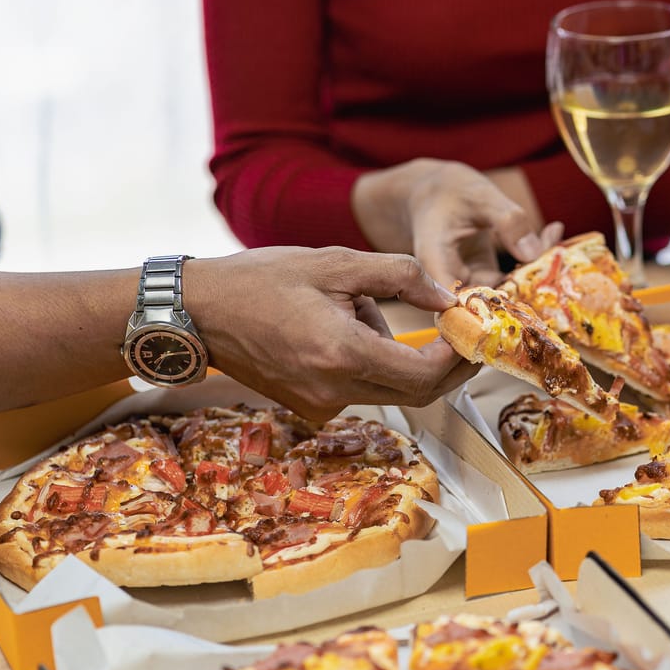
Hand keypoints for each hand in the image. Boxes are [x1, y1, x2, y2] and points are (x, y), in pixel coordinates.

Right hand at [184, 247, 478, 419]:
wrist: (198, 312)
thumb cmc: (261, 280)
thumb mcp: (336, 262)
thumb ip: (401, 277)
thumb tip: (448, 298)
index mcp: (341, 354)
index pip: (424, 375)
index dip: (457, 357)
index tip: (470, 331)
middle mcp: (333, 391)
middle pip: (416, 393)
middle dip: (447, 365)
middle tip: (462, 333)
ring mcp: (320, 405)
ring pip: (391, 390)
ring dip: (404, 357)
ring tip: (367, 307)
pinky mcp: (311, 407)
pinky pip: (362, 389)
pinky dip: (374, 362)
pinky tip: (346, 324)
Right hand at [352, 159, 561, 286]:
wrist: (436, 189)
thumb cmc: (448, 189)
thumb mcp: (479, 197)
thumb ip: (507, 221)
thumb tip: (534, 254)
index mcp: (436, 266)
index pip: (457, 305)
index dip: (489, 314)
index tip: (528, 300)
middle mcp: (450, 282)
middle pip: (485, 305)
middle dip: (524, 292)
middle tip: (556, 267)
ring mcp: (470, 283)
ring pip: (504, 294)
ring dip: (534, 274)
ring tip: (558, 243)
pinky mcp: (486, 278)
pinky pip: (512, 279)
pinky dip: (533, 260)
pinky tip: (553, 232)